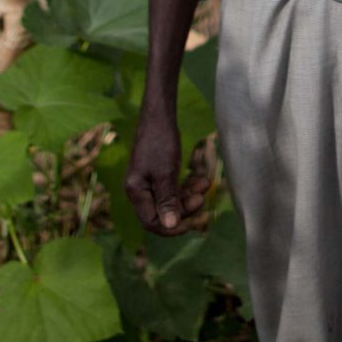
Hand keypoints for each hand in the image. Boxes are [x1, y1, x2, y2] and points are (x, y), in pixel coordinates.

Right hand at [122, 103, 203, 234]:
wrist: (159, 115)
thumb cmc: (160, 142)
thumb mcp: (166, 173)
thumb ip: (167, 201)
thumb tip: (170, 226)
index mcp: (136, 191)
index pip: (151, 222)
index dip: (171, 227)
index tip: (191, 222)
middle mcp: (139, 189)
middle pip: (162, 212)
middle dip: (184, 208)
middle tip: (202, 197)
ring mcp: (148, 181)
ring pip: (170, 200)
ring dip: (188, 196)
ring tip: (205, 184)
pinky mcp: (157, 173)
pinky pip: (173, 188)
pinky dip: (186, 186)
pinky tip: (200, 179)